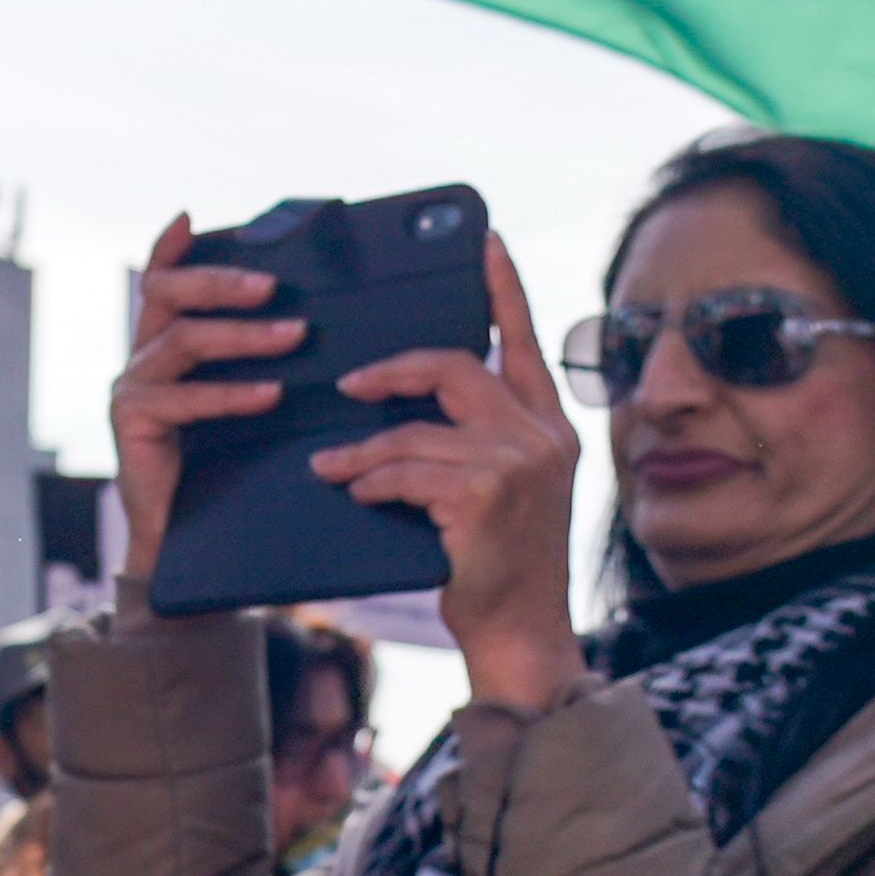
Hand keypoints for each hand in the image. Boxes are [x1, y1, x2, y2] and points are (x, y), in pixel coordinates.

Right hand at [104, 216, 307, 585]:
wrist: (187, 539)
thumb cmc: (224, 469)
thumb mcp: (244, 407)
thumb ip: (257, 367)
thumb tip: (312, 327)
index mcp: (163, 346)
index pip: (160, 283)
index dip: (169, 247)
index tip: (192, 219)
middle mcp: (141, 359)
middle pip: (165, 294)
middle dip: (218, 279)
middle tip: (271, 284)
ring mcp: (134, 390)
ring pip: (182, 340)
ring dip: (241, 334)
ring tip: (293, 336)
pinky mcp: (133, 423)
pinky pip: (182, 397)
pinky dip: (229, 393)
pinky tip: (268, 394)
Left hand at [310, 235, 585, 712]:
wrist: (519, 634)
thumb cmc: (495, 565)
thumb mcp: (498, 491)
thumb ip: (473, 441)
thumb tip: (405, 408)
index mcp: (547, 425)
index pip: (524, 340)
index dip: (502, 288)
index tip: (484, 241)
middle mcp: (541, 435)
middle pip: (455, 367)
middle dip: (393, 371)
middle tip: (350, 385)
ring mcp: (518, 462)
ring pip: (414, 430)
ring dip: (361, 452)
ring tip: (328, 467)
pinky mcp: (486, 493)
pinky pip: (406, 471)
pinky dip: (370, 483)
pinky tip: (354, 494)